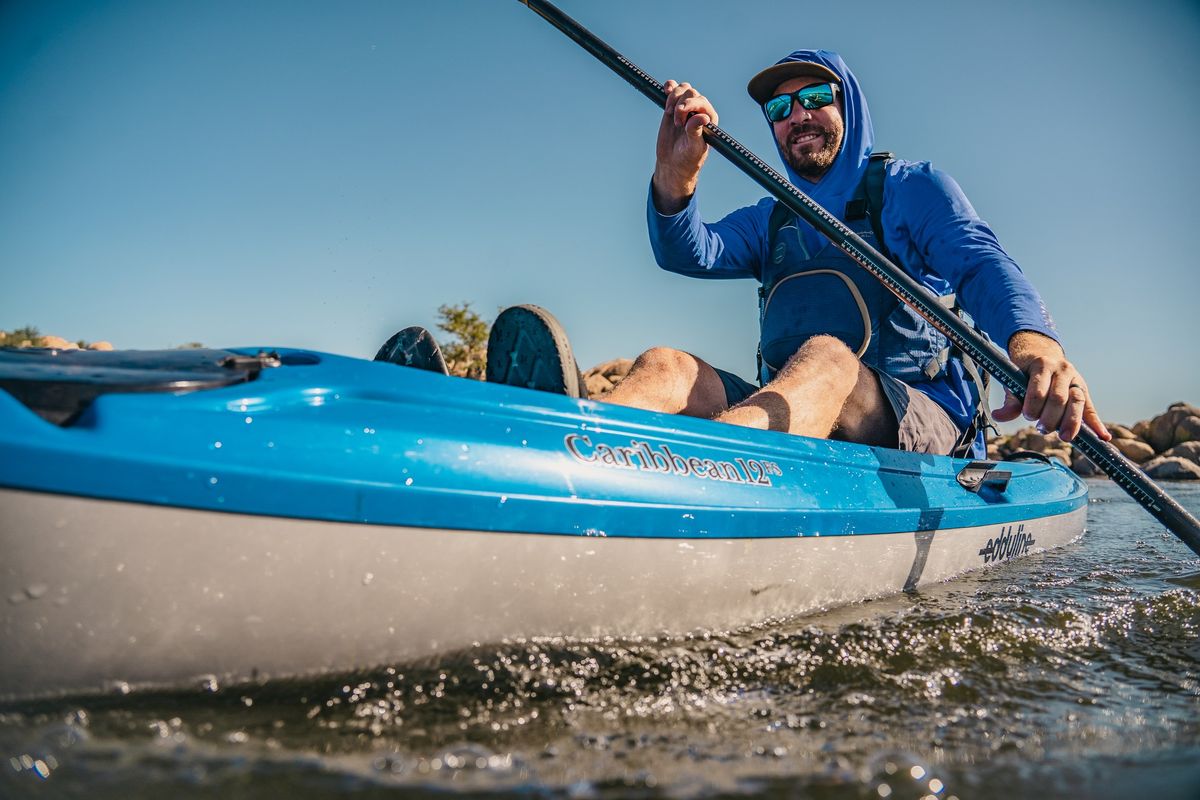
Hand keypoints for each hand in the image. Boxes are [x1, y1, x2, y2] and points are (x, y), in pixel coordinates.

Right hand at [651, 80, 717, 214]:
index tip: (681, 123)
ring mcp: (686, 108)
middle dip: (681, 106)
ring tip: (669, 113)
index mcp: (709, 118)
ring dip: (674, 97)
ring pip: (683, 89)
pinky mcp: (673, 107)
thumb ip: (696, 131)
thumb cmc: (688, 159)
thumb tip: (703, 117)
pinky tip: (666, 90)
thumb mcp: (694, 148)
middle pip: (691, 93)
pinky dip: (670, 87)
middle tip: (677, 124)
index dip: (690, 107)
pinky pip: (674, 89)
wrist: (673, 163)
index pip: (702, 102)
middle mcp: (699, 110)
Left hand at [993, 331, 1110, 442]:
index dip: (1033, 406)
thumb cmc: (1025, 371)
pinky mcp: (1084, 390)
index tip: (1027, 416)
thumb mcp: (1014, 381)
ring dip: (1071, 422)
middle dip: (1050, 417)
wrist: (1041, 352)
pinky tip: (1103, 437)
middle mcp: (1062, 370)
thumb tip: (998, 416)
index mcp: (1042, 365)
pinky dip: (1097, 424)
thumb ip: (1010, 401)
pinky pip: (1091, 408)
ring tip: (1064, 437)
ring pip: (1077, 402)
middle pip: (1059, 398)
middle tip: (1041, 429)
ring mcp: (1076, 380)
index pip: (1039, 390)